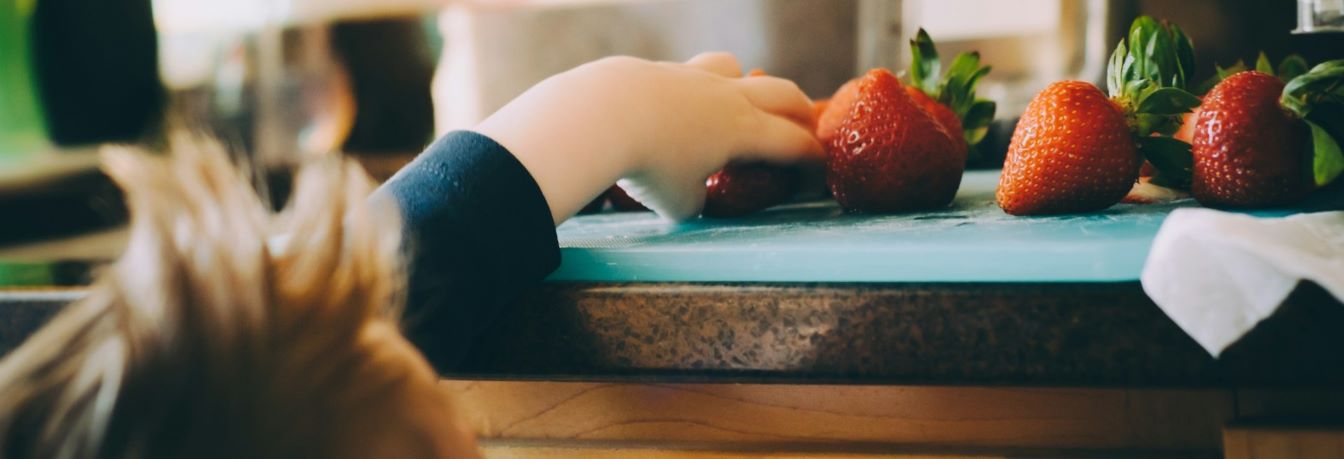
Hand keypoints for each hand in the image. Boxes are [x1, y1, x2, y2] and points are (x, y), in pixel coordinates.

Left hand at [474, 52, 821, 221]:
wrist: (602, 116)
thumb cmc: (648, 166)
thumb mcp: (679, 203)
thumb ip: (695, 200)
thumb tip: (691, 196)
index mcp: (744, 131)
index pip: (793, 143)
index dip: (812, 157)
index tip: (821, 166)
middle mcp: (727, 98)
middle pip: (781, 93)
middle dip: (799, 110)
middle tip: (805, 124)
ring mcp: (693, 77)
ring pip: (734, 68)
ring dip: (747, 83)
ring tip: (741, 100)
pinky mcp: (659, 70)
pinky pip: (690, 73)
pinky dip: (696, 88)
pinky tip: (678, 105)